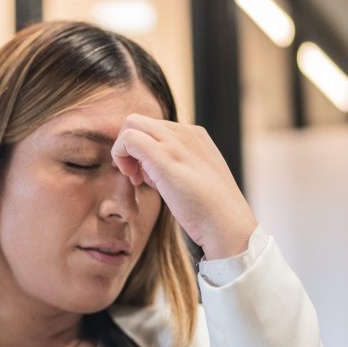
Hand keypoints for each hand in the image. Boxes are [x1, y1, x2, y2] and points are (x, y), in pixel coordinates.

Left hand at [111, 114, 257, 259]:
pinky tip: (135, 180)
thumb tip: (150, 170)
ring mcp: (175, 143)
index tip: (146, 176)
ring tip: (137, 180)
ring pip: (131, 125)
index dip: (143, 149)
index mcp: (195, 136)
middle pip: (140, 122)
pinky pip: (129, 139)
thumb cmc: (211, 210)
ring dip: (123, 152)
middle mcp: (185, 133)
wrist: (226, 223)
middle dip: (129, 146)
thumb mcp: (195, 178)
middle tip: (135, 176)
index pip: (155, 128)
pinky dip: (121, 156)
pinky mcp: (163, 156)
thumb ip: (176, 167)